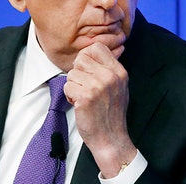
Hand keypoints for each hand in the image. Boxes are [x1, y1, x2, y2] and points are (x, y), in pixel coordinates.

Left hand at [64, 42, 136, 177]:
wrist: (111, 138)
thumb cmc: (111, 114)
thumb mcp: (119, 86)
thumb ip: (108, 69)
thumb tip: (91, 52)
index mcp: (118, 71)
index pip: (97, 47)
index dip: (87, 56)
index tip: (87, 70)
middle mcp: (110, 76)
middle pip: (81, 58)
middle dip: (78, 72)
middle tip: (84, 86)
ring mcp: (98, 86)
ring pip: (71, 73)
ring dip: (73, 86)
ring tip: (84, 97)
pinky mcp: (86, 96)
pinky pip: (67, 86)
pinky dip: (70, 97)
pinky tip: (80, 105)